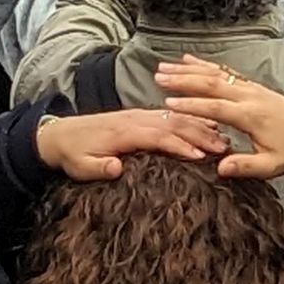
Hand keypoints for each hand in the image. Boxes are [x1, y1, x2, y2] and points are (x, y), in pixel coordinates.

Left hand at [33, 106, 228, 179]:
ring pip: (175, 117)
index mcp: (123, 133)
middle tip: (223, 147)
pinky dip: (190, 119)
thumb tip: (116, 168)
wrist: (60, 135)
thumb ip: (98, 168)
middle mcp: (135, 120)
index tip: (201, 157)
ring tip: (222, 137)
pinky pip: (170, 115)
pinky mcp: (140, 116)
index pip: (158, 137)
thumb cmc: (73, 154)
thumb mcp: (80, 166)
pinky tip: (206, 125)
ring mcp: (139, 115)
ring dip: (200, 126)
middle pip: (173, 124)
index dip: (180, 146)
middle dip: (200, 135)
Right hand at [149, 57, 283, 182]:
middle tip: (157, 77)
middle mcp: (250, 97)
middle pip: (212, 84)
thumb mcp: (270, 166)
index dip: (191, 106)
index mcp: (251, 116)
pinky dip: (205, 65)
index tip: (167, 104)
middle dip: (183, 80)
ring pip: (216, 73)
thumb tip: (219, 167)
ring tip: (164, 66)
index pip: (216, 108)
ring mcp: (251, 88)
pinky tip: (189, 60)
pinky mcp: (253, 86)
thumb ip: (244, 166)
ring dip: (189, 69)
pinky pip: (225, 71)